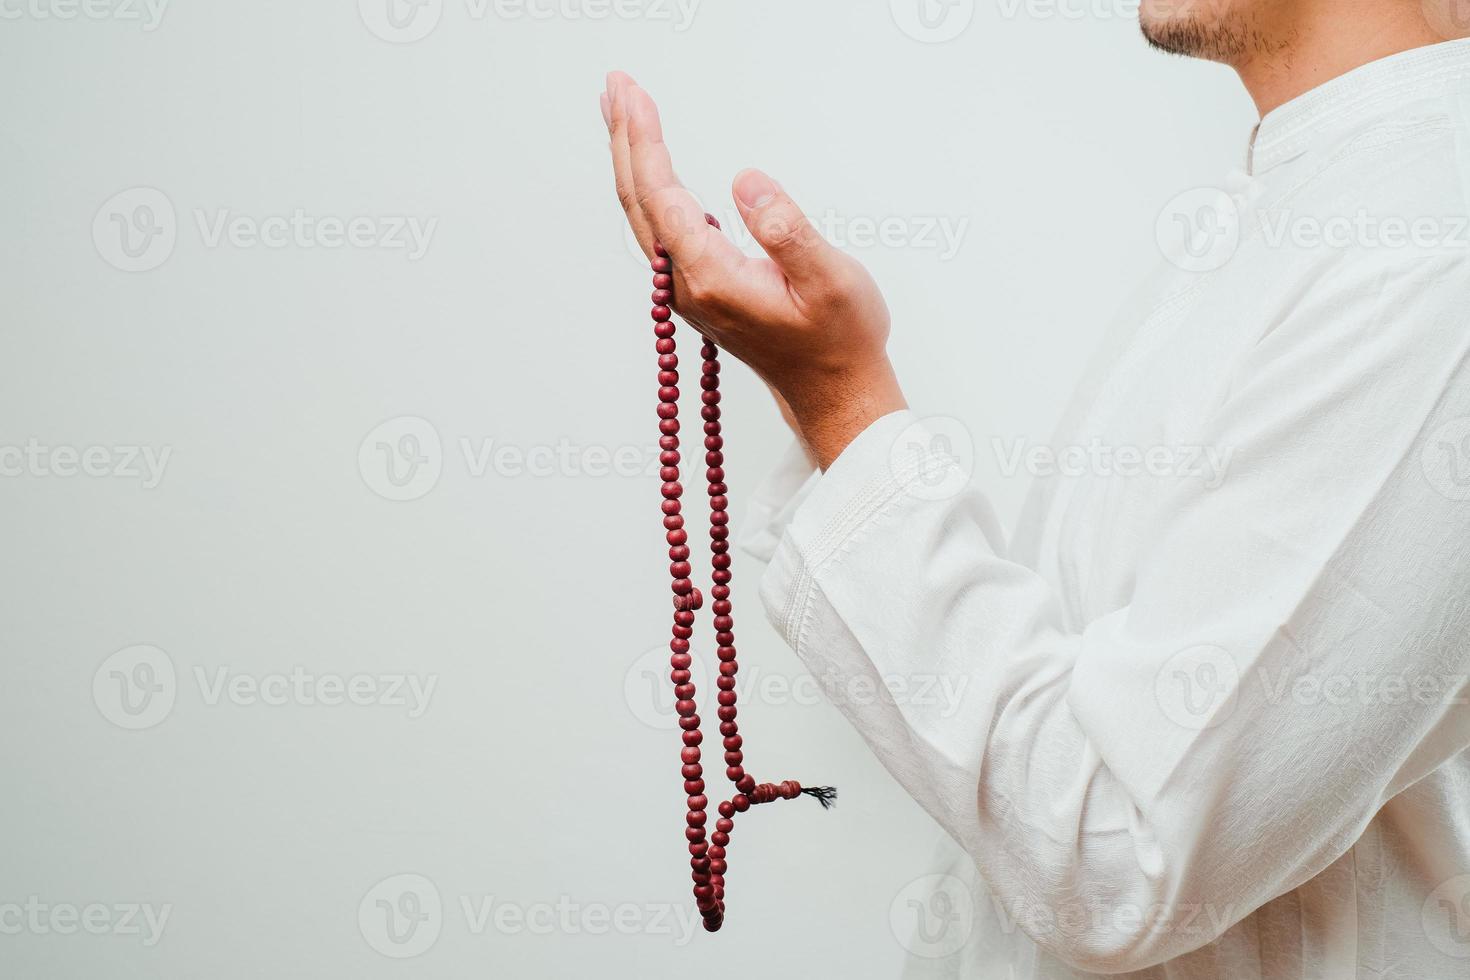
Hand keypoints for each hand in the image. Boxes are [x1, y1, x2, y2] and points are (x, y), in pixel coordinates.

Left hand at [601, 72, 906, 468]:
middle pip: (640, 201)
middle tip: (615, 85)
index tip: (634, 95)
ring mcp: (689, 290)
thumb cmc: (839, 339)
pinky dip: (650, 187)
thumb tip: (746, 181)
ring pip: (645, 215)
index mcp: (713, 277)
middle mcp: (689, 286)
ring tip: (620, 112)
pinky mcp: (700, 289)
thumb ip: (787, 229)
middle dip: (625, 138)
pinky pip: (660, 229)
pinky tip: (651, 168)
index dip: (645, 141)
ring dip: (631, 160)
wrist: (835, 392)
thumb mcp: (831, 280)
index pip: (663, 196)